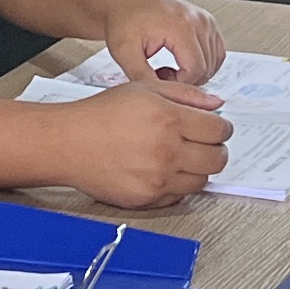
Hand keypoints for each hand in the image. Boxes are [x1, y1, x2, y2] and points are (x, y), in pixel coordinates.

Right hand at [38, 78, 229, 210]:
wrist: (67, 143)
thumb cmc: (99, 114)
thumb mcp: (144, 89)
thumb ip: (186, 95)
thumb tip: (215, 105)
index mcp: (169, 119)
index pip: (220, 130)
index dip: (222, 128)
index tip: (217, 128)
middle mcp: (166, 151)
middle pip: (218, 159)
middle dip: (216, 149)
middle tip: (205, 143)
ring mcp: (157, 179)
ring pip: (202, 181)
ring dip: (198, 169)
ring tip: (182, 157)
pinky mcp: (146, 199)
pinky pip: (178, 197)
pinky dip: (177, 185)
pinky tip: (164, 171)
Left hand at [98, 0, 224, 92]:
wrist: (126, 0)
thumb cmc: (124, 20)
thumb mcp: (125, 53)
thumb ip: (142, 77)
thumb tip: (159, 98)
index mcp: (181, 25)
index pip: (196, 70)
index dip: (178, 84)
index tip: (159, 80)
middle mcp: (198, 21)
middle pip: (207, 68)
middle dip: (185, 80)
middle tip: (160, 75)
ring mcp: (205, 20)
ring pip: (214, 62)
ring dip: (195, 73)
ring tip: (169, 69)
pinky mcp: (207, 22)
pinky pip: (217, 52)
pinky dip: (204, 63)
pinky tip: (182, 63)